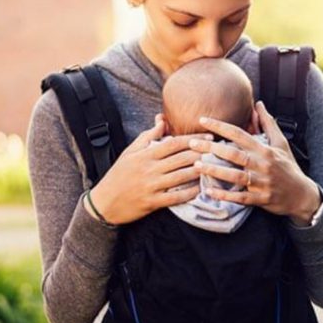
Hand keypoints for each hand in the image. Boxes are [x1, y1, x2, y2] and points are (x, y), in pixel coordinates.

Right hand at [87, 114, 211, 224]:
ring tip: (213, 167)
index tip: (208, 136)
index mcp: (145, 154)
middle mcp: (149, 168)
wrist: (104, 202)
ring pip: (180, 176)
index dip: (193, 138)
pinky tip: (199, 189)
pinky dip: (188, 193)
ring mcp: (151, 186)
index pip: (174, 143)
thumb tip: (162, 120)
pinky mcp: (152, 202)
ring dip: (198, 172)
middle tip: (218, 150)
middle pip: (181, 158)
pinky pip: (174, 197)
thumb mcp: (130, 152)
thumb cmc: (119, 174)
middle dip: (201, 153)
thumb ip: (148, 136)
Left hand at [188, 101, 319, 225]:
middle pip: (234, 154)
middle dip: (212, 147)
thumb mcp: (281, 143)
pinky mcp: (261, 198)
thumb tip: (259, 103)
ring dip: (215, 170)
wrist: (302, 195)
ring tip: (196, 165)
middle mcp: (263, 164)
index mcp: (265, 149)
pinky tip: (208, 191)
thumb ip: (268, 123)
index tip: (202, 120)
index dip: (220, 126)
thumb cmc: (288, 167)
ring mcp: (262, 182)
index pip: (239, 134)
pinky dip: (224, 195)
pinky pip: (240, 197)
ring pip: (235, 175)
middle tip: (192, 142)